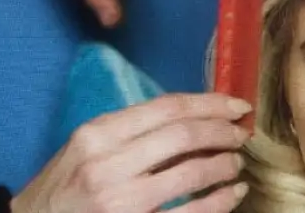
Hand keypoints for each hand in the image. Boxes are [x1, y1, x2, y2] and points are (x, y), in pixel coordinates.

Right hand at [10, 93, 251, 212]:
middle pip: (184, 135)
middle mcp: (109, 163)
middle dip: (223, 131)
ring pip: (192, 173)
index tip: (236, 105)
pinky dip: (220, 202)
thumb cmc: (62, 187)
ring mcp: (122, 201)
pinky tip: (233, 193)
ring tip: (236, 162)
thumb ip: (129, 130)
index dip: (210, 103)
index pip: (167, 107)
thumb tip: (188, 118)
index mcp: (98, 133)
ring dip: (224, 165)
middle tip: (242, 133)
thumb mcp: (85, 146)